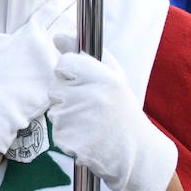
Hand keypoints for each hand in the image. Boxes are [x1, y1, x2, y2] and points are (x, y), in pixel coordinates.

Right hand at [0, 0, 75, 155]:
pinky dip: (78, 70)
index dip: (64, 1)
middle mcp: (48, 48)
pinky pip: (74, 74)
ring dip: (80, 46)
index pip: (53, 11)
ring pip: (75, 51)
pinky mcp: (61, 85)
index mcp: (31, 34)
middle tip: (87, 14)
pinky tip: (82, 68)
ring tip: (86, 42)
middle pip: (69, 29)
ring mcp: (56, 68)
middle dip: (77, 21)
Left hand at [48, 36, 177, 190]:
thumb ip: (83, 54)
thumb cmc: (122, 110)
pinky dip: (67, 135)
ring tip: (91, 124)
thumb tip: (57, 37)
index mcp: (102, 78)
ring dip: (67, 116)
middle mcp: (89, 97)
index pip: (64, 64)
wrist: (136, 153)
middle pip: (55, 87)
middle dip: (68, 96)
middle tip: (91, 108)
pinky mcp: (69, 140)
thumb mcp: (113, 77)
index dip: (71, 74)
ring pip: (54, 110)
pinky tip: (87, 137)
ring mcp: (78, 120)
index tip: (84, 84)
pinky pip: (57, 131)